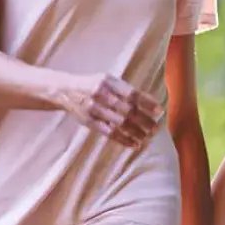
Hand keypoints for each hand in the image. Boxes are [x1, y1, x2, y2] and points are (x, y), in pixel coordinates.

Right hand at [48, 73, 163, 147]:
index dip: (147, 103)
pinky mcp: (89, 121)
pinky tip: (134, 144)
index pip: (131, 94)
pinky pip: (108, 132)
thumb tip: (149, 103)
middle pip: (127, 110)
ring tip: (148, 138)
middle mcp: (100, 94)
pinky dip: (123, 139)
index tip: (159, 111)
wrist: (64, 90)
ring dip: (136, 132)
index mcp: (108, 82)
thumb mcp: (106, 79)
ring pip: (119, 123)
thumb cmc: (92, 84)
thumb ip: (124, 89)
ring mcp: (94, 109)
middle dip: (143, 121)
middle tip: (156, 128)